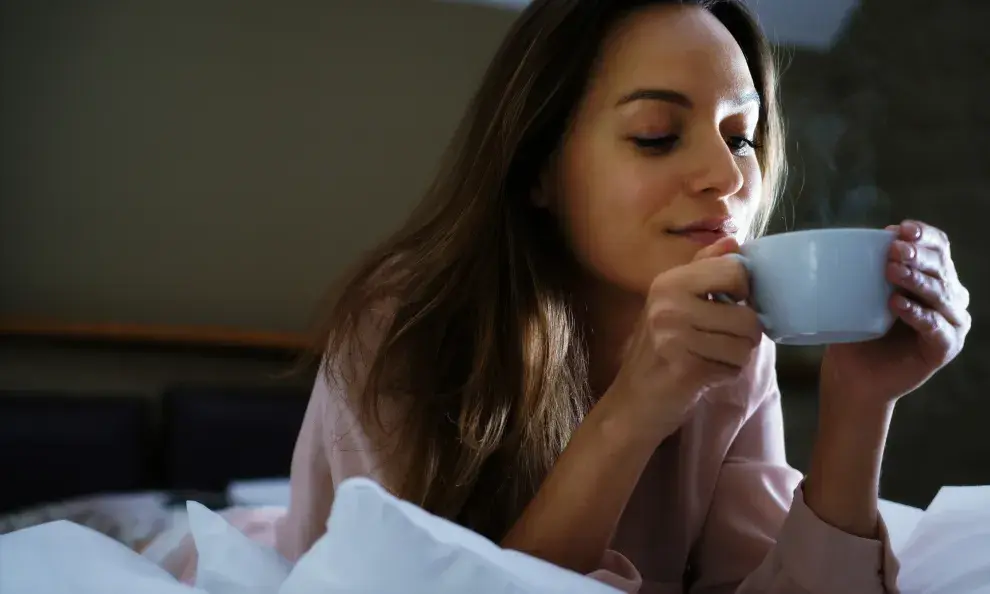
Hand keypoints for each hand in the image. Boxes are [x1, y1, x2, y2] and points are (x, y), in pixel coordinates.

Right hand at [604, 237, 763, 441]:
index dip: (745, 293)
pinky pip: (733, 368)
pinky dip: (725, 375)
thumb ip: (705, 269)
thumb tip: (734, 240)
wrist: (631, 403)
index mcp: (669, 282)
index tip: (730, 307)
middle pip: (747, 314)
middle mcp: (669, 304)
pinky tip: (702, 375)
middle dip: (744, 334)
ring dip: (735, 358)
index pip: (736, 271)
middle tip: (720, 341)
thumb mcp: (675, 302)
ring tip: (708, 359)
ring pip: (745, 345)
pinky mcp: (684, 368)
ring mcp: (674, 336)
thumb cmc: (659, 351)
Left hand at [820, 220, 970, 406]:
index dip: (924, 235)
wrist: (853, 373)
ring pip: (941, 294)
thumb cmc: (858, 329)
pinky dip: (918, 314)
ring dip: (917, 280)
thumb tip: (862, 238)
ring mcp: (951, 323)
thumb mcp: (861, 293)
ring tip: (891, 272)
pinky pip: (935, 327)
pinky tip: (897, 305)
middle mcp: (950, 297)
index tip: (900, 229)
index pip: (939, 247)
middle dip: (919, 255)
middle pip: (942, 267)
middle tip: (895, 250)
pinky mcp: (945, 347)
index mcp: (934, 276)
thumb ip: (868, 267)